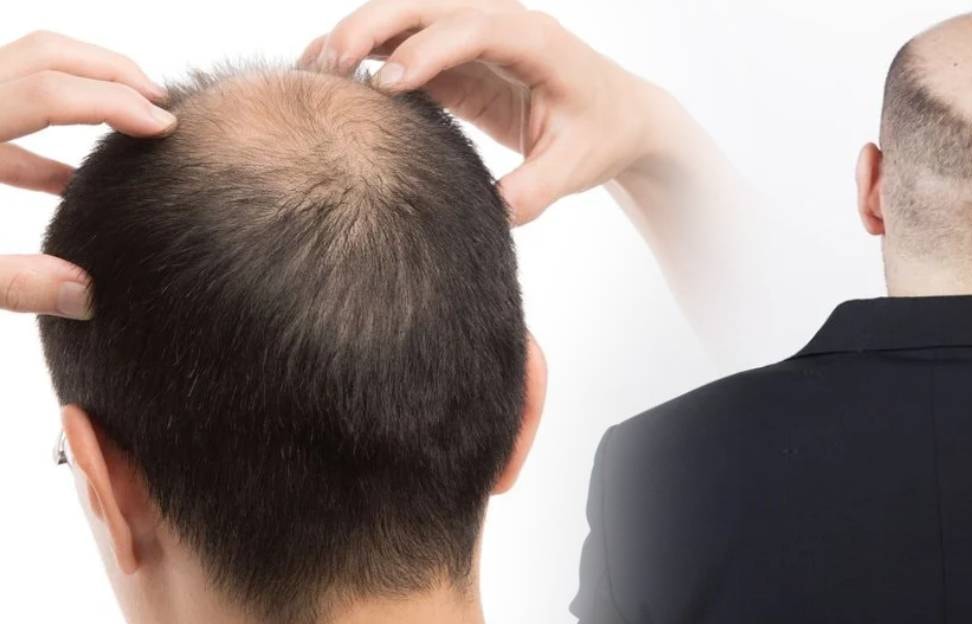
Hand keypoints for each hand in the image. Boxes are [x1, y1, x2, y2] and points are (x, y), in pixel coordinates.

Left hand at [0, 31, 174, 318]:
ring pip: (30, 71)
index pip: (49, 92)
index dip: (115, 105)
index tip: (166, 128)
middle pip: (47, 56)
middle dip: (113, 74)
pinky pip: (7, 111)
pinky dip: (47, 133)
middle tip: (165, 109)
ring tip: (135, 127)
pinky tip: (71, 179)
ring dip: (87, 93)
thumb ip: (16, 284)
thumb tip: (87, 296)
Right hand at [300, 0, 676, 224]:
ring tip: (313, 70)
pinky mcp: (456, 57)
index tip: (389, 82)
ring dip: (358, 35)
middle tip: (329, 63)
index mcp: (536, 40)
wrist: (617, 117)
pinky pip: (403, 44)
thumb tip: (496, 213)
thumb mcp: (575, 166)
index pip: (475, 29)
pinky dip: (366, 55)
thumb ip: (537, 188)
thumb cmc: (601, 134)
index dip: (429, 49)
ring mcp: (473, 35)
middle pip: (427, 5)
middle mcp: (500, 23)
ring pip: (405, 17)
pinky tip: (331, 80)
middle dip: (375, 26)